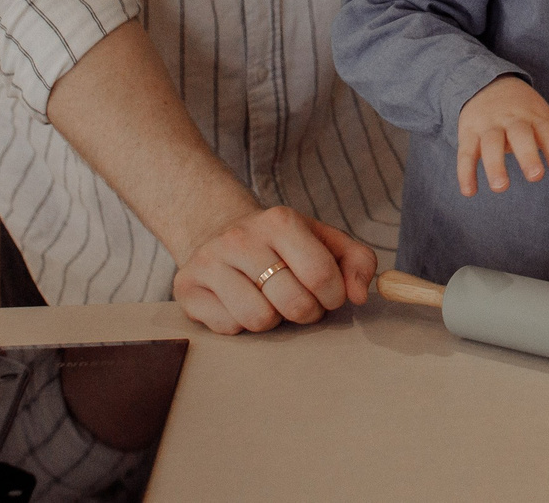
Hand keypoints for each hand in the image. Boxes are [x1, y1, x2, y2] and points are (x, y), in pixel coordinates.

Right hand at [171, 205, 375, 334]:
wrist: (221, 232)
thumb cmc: (282, 245)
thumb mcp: (324, 241)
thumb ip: (357, 262)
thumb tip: (360, 295)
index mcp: (280, 220)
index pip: (321, 274)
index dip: (334, 297)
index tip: (330, 296)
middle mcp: (241, 237)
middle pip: (293, 303)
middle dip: (307, 312)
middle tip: (302, 303)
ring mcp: (210, 262)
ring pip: (259, 320)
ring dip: (273, 320)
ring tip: (270, 300)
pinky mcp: (188, 287)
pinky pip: (229, 327)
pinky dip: (242, 324)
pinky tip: (240, 302)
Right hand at [457, 75, 548, 194]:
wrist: (487, 82)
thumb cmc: (524, 111)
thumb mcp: (546, 123)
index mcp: (535, 116)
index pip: (548, 132)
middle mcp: (512, 118)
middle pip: (519, 134)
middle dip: (527, 154)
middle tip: (535, 176)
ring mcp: (488, 125)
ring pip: (490, 143)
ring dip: (494, 164)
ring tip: (500, 187)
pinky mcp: (468, 133)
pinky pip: (465, 153)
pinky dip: (465, 172)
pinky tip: (469, 192)